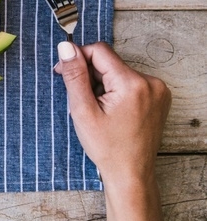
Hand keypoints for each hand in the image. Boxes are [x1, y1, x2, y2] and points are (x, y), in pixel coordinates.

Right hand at [55, 41, 170, 220]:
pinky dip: (114, 89)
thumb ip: (75, 75)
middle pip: (109, 62)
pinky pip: (129, 81)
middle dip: (90, 75)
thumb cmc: (107, 147)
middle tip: (81, 99)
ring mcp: (157, 89)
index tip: (63, 73)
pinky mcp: (157, 96)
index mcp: (132, 83)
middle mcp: (150, 82)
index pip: (99, 51)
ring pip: (117, 71)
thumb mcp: (83, 110)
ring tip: (97, 107)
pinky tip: (110, 109)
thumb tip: (66, 47)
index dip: (77, 59)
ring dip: (101, 82)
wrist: (130, 173)